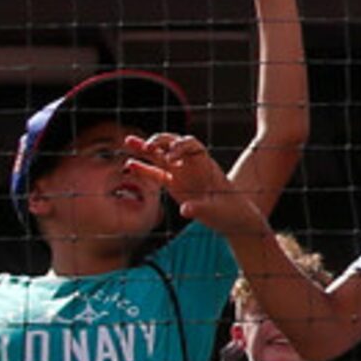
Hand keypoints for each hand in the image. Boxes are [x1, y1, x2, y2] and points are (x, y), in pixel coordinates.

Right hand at [126, 133, 264, 234]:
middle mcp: (192, 165)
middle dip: (160, 141)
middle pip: (174, 144)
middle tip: (147, 146)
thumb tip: (184, 210)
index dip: (181, 145)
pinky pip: (156, 173)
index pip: (192, 145)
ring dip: (145, 148)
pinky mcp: (173, 184)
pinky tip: (130, 165)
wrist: (232, 219)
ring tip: (128, 141)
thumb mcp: (216, 211)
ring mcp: (181, 173)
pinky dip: (143, 169)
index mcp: (205, 164)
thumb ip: (200, 209)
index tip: (171, 155)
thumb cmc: (229, 211)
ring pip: (161, 156)